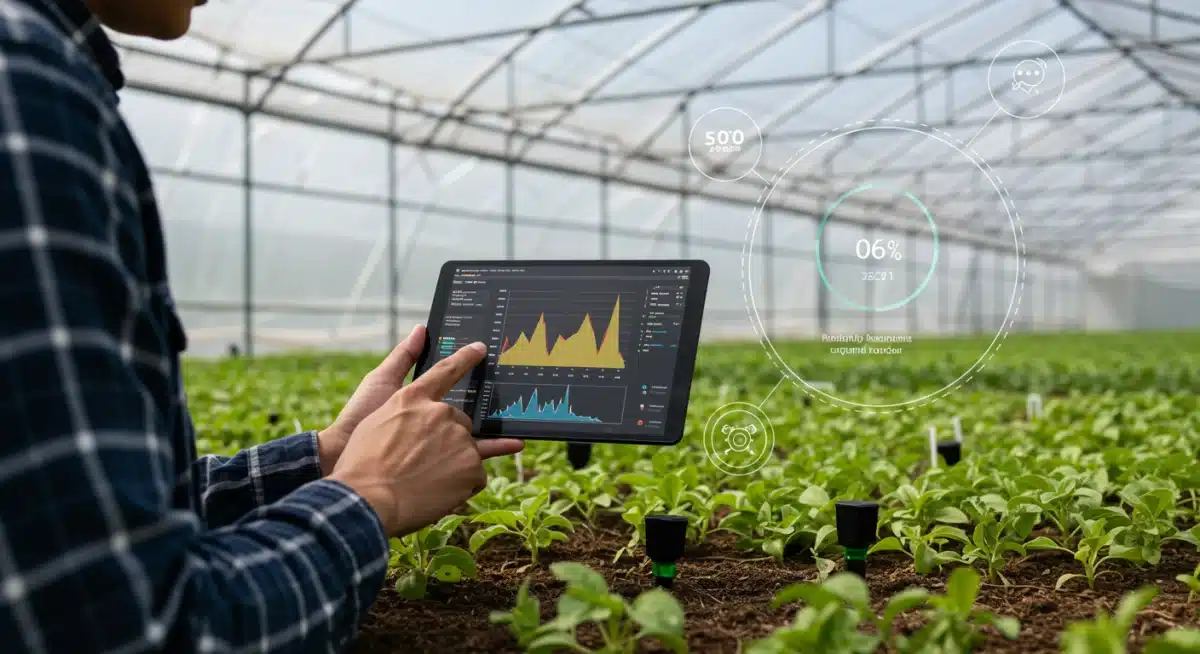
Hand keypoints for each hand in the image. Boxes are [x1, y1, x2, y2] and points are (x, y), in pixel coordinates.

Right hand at [328, 342, 523, 536]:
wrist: (365, 500)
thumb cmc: (361, 464)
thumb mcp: (375, 420)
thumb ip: (400, 395)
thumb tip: (417, 342)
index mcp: (413, 399)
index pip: (445, 371)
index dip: (464, 358)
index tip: (480, 349)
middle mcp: (439, 413)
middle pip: (459, 420)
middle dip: (448, 438)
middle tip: (423, 463)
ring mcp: (457, 437)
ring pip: (468, 448)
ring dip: (454, 463)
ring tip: (426, 482)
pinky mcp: (470, 463)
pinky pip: (475, 474)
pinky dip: (463, 485)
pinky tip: (439, 495)